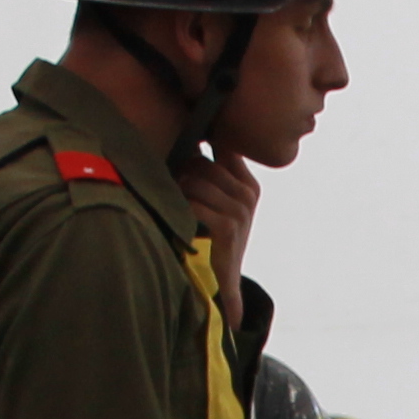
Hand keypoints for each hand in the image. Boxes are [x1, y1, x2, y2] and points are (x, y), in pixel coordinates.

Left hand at [178, 142, 260, 325]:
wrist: (221, 281)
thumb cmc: (211, 236)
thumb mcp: (216, 201)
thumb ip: (209, 172)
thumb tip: (187, 138)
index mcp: (247, 183)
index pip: (224, 145)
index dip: (200, 139)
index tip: (182, 142)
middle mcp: (248, 193)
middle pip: (205, 163)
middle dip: (182, 171)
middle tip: (170, 185)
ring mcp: (241, 211)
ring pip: (197, 181)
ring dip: (178, 190)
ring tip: (171, 201)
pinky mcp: (229, 227)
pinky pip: (196, 202)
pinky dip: (182, 207)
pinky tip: (178, 217)